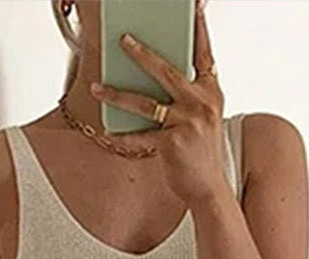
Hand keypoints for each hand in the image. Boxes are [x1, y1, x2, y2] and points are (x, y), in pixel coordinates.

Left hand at [90, 0, 225, 207]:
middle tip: (122, 39)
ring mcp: (188, 123)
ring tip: (97, 86)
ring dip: (117, 94)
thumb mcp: (202, 118)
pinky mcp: (173, 144)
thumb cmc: (200, 153)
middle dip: (142, 53)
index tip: (192, 6)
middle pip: (167, 71)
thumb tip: (156, 74)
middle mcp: (202, 103)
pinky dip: (122, 134)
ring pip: (146, 103)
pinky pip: (141, 135)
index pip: (204, 53)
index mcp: (211, 92)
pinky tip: (106, 130)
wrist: (209, 189)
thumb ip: (187, 95)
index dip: (198, 28)